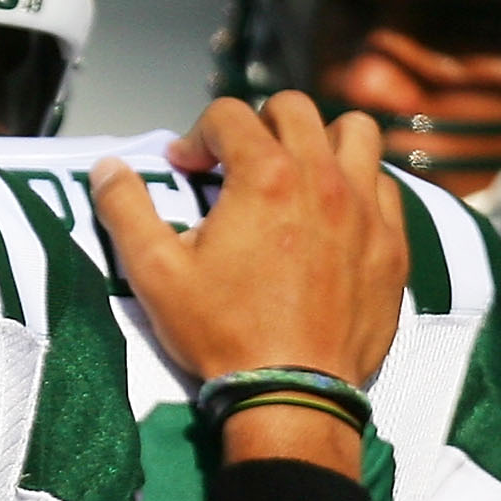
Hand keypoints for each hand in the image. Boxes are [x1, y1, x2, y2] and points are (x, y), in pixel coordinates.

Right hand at [94, 94, 409, 470]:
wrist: (293, 392)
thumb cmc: (222, 332)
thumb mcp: (153, 272)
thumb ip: (125, 209)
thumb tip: (108, 169)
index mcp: (264, 177)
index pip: (229, 114)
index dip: (197, 134)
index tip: (185, 168)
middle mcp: (322, 178)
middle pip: (294, 109)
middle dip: (257, 124)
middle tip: (237, 163)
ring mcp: (366, 209)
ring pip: (355, 132)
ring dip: (321, 139)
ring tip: (296, 172)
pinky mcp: (392, 242)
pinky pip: (385, 184)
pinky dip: (358, 183)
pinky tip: (332, 214)